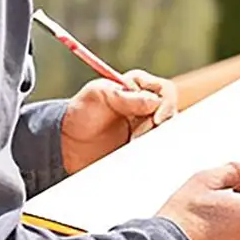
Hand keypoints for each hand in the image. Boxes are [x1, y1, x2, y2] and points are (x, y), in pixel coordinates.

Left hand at [60, 70, 177, 174]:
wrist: (68, 144)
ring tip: (131, 144)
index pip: (164, 90)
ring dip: (153, 139)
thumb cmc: (80, 113)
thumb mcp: (97, 96)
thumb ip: (125, 96)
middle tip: (136, 137)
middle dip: (158, 125)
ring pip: (168, 131)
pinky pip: (158, 148)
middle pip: (171, 112)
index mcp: (137, 86)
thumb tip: (154, 101)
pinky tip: (134, 152)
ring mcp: (147, 126)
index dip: (164, 104)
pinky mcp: (145, 145)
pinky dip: (152, 151)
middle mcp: (146, 104)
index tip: (156, 119)